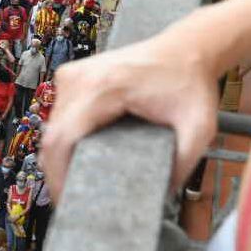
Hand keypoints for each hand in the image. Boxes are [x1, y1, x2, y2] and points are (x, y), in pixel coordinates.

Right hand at [40, 27, 219, 201]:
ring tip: (79, 181)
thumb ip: (183, 164)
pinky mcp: (74, 76)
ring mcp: (74, 74)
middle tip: (76, 200)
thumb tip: (161, 196)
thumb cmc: (190, 83)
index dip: (58, 176)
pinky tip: (81, 156)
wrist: (187, 48)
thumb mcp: (198, 128)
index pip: (62, 138)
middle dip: (59, 172)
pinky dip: (65, 139)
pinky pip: (59, 116)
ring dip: (60, 156)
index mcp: (105, 87)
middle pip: (52, 136)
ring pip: (52, 127)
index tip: (68, 202)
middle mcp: (81, 77)